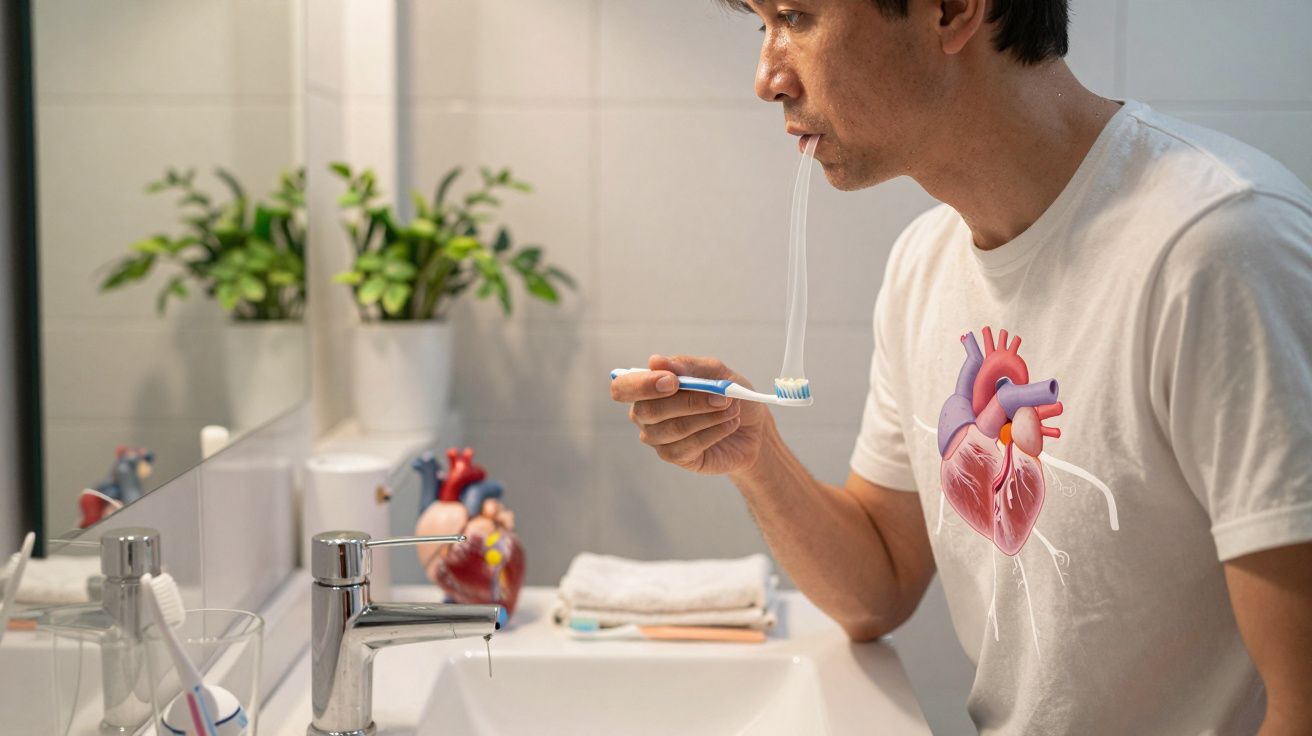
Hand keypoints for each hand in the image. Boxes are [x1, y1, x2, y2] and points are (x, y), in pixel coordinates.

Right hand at [611, 354, 772, 474]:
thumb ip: (687, 366)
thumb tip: (655, 361)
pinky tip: (729, 423)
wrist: (752, 426)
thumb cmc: (727, 394)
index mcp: (647, 387)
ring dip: (707, 416)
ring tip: (732, 408)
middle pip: (648, 410)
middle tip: (722, 396)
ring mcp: (658, 438)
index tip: (673, 381)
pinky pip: (687, 446)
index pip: (623, 388)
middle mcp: (645, 414)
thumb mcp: (715, 372)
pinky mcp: (675, 456)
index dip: (641, 385)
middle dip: (689, 402)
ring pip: (672, 429)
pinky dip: (713, 432)